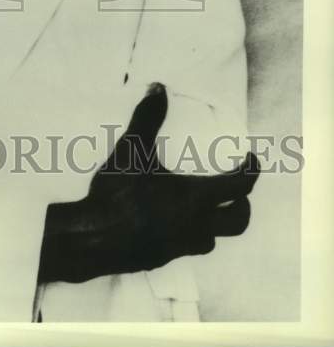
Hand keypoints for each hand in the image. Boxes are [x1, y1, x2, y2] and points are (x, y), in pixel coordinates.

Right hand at [38, 84, 259, 283]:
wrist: (95, 238)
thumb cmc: (118, 193)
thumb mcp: (132, 149)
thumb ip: (148, 118)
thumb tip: (159, 89)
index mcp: (196, 197)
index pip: (239, 186)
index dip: (251, 171)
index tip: (252, 159)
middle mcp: (196, 224)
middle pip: (238, 221)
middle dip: (242, 204)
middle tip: (236, 190)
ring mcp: (181, 246)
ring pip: (213, 238)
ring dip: (216, 223)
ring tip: (205, 208)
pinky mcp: (164, 257)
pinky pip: (189, 248)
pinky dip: (191, 235)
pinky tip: (173, 224)